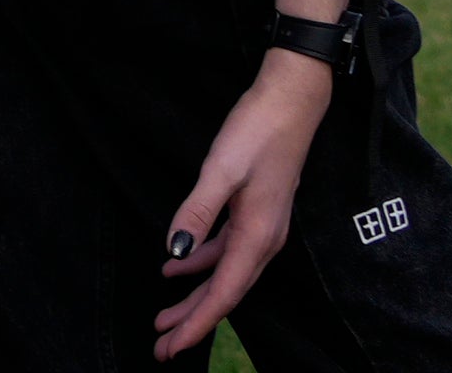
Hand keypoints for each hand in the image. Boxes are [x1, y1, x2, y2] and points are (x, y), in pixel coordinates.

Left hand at [155, 53, 330, 358]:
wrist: (290, 104)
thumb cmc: (256, 133)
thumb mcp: (220, 170)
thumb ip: (198, 211)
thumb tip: (176, 252)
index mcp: (258, 238)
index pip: (223, 294)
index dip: (196, 322)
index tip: (170, 346)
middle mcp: (264, 241)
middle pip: (224, 293)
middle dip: (193, 321)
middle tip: (161, 347)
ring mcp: (261, 228)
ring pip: (224, 275)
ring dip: (195, 297)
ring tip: (164, 317)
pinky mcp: (254, 213)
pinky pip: (226, 252)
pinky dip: (201, 264)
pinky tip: (175, 265)